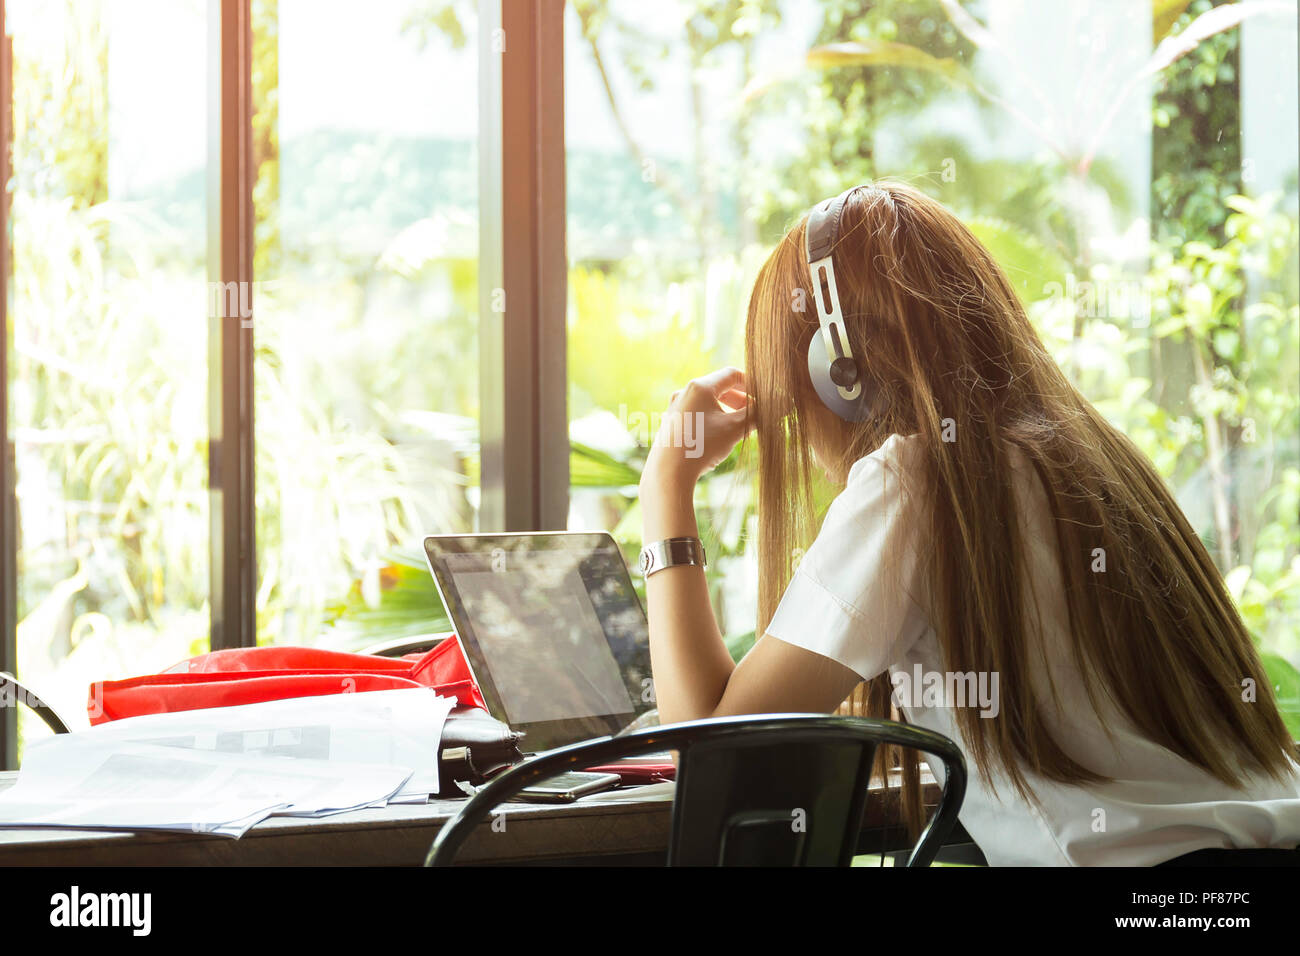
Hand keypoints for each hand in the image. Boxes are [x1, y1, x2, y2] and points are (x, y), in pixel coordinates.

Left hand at [642, 367, 751, 489]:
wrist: (669, 472)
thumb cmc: (702, 445)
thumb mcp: (735, 428)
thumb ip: (757, 414)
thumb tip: (777, 408)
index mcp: (700, 386)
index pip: (731, 375)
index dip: (751, 384)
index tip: (763, 398)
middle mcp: (685, 392)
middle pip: (719, 388)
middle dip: (740, 400)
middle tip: (755, 415)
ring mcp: (675, 408)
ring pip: (708, 403)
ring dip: (727, 412)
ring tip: (740, 428)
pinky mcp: (671, 423)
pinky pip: (697, 415)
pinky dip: (713, 420)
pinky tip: (720, 438)